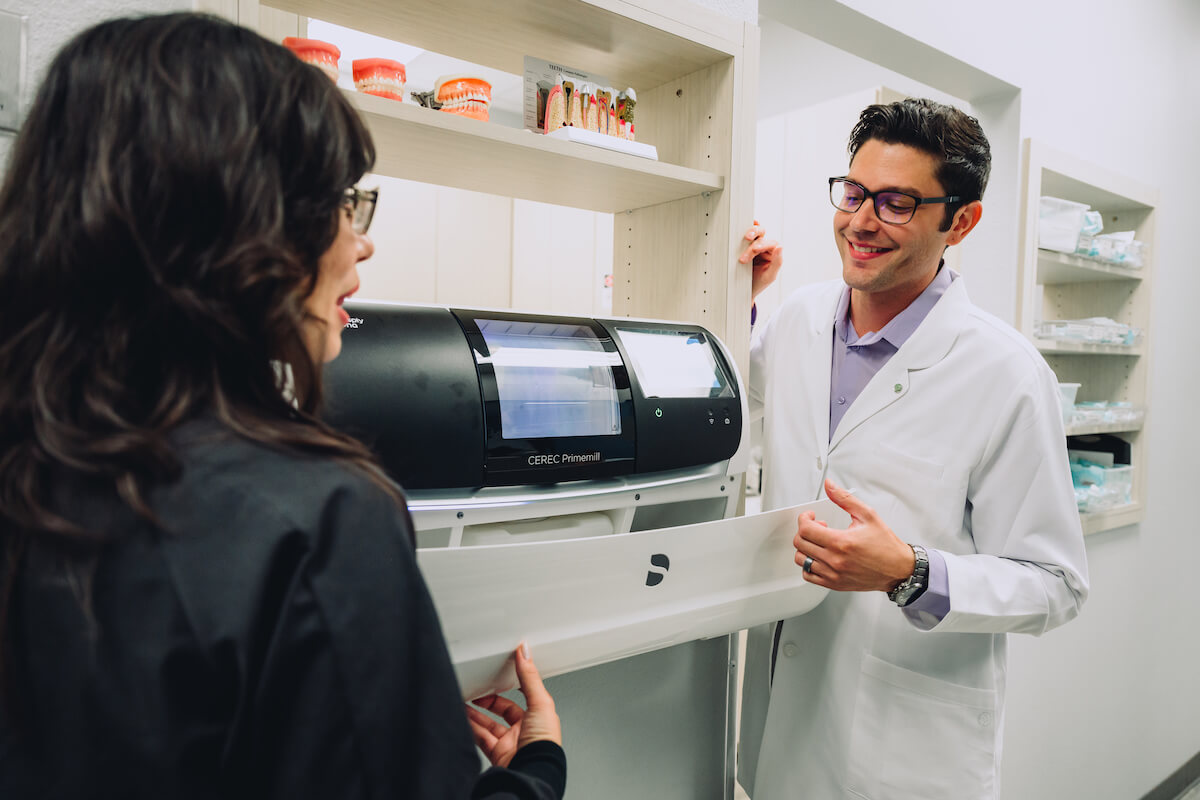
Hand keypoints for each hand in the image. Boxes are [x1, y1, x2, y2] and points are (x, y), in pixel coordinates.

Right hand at [467, 644, 561, 767]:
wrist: (531, 772)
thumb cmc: (543, 745)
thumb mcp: (540, 703)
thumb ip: (530, 678)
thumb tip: (525, 653)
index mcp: (539, 717)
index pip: (524, 696)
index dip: (512, 685)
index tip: (500, 674)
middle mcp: (525, 731)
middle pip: (503, 710)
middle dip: (489, 700)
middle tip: (479, 689)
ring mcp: (510, 744)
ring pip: (489, 724)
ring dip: (476, 713)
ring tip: (465, 700)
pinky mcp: (497, 755)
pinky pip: (480, 738)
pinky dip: (471, 728)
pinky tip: (464, 718)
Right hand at [738, 220, 781, 301]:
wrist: (745, 291)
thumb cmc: (759, 284)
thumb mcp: (770, 276)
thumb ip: (777, 262)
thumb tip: (781, 246)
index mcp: (774, 254)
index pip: (769, 245)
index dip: (760, 246)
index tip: (752, 251)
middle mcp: (765, 248)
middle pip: (762, 237)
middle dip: (754, 239)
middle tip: (746, 241)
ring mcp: (755, 245)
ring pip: (755, 234)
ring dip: (751, 233)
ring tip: (745, 237)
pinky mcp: (745, 246)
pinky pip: (747, 236)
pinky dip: (746, 228)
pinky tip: (745, 225)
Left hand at [793, 479, 914, 592]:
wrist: (898, 569)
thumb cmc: (886, 545)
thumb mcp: (867, 515)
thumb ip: (844, 498)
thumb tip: (829, 486)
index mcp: (841, 542)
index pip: (806, 529)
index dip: (804, 518)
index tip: (810, 516)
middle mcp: (835, 560)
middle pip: (800, 543)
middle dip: (804, 530)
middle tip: (818, 527)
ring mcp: (833, 574)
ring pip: (801, 559)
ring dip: (805, 547)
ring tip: (819, 542)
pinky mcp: (834, 584)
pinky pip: (808, 575)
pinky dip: (808, 565)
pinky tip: (819, 557)